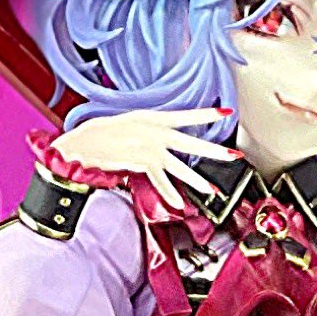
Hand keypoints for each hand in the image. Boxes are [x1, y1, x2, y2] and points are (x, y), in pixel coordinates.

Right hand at [57, 108, 230, 212]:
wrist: (83, 144)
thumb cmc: (99, 132)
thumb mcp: (128, 122)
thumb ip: (148, 130)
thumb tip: (160, 140)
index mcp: (152, 117)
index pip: (186, 115)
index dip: (206, 114)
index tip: (225, 112)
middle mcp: (155, 133)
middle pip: (191, 144)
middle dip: (213, 151)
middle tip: (233, 156)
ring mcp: (150, 150)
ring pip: (180, 168)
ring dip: (197, 181)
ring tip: (212, 190)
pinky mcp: (142, 165)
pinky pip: (160, 182)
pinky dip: (169, 194)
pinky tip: (180, 203)